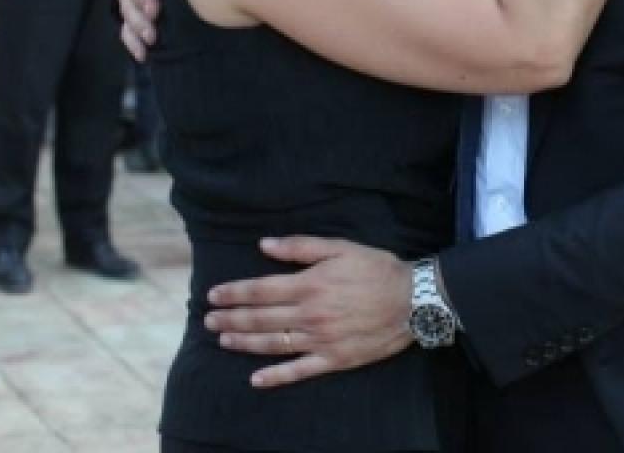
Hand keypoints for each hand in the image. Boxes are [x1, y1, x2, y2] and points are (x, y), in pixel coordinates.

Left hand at [204, 236, 413, 388]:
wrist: (414, 300)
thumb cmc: (377, 269)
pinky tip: (256, 379)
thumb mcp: (341, 248)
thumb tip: (264, 244)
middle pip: (260, 319)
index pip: (260, 290)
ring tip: (224, 340)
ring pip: (273, 344)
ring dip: (244, 343)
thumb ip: (301, 247)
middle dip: (231, 318)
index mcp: (309, 285)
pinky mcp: (334, 359)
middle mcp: (310, 314)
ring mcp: (320, 340)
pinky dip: (275, 376)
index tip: (213, 295)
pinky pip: (299, 371)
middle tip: (209, 320)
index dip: (234, 293)